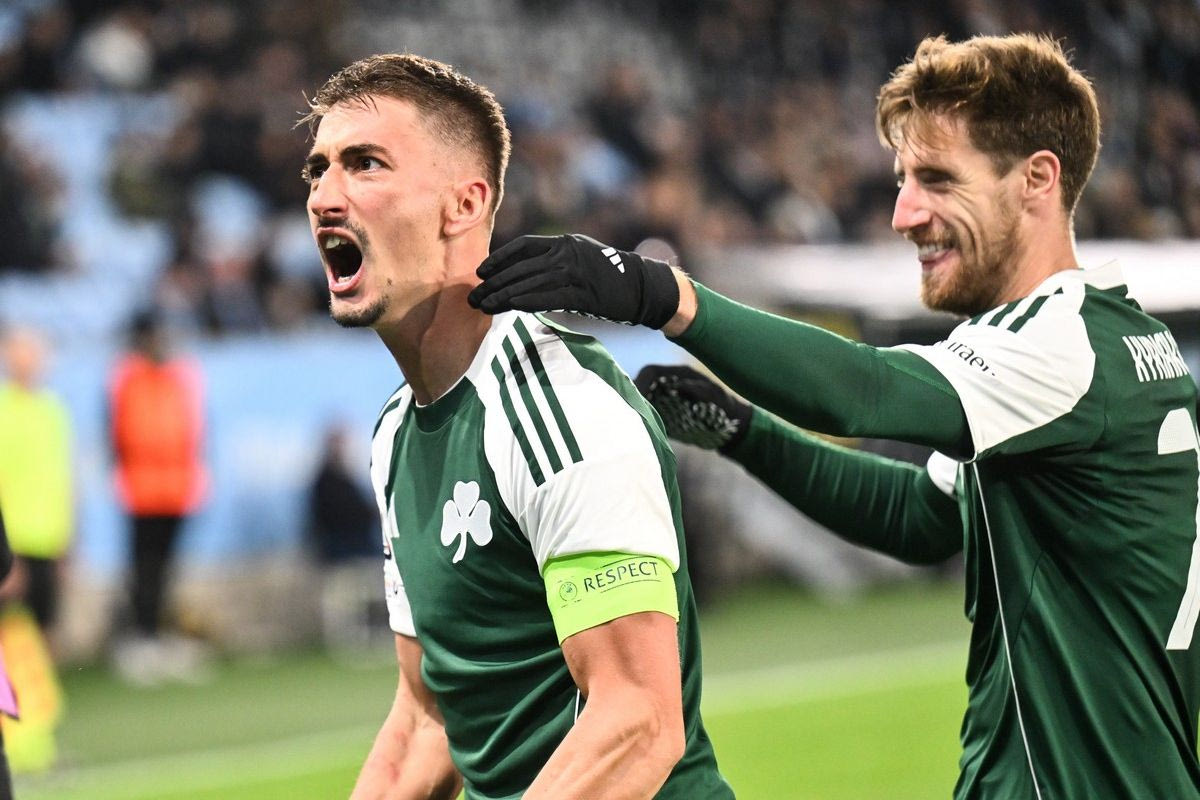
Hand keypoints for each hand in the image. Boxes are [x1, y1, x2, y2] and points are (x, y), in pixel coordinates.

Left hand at [468, 234, 680, 328]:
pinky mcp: (582, 294)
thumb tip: (526, 275)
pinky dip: (523, 302)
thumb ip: (557, 261)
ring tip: (482, 306)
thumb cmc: (612, 276)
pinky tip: (508, 308)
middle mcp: (567, 253)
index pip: (524, 247)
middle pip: (521, 267)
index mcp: (565, 242)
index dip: (499, 258)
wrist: (643, 287)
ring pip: (528, 283)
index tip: (480, 272)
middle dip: (494, 282)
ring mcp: (575, 272)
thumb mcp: (583, 258)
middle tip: (473, 296)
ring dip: (502, 296)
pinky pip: (545, 297)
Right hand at [635, 365, 751, 452]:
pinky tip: (640, 430)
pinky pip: (650, 414)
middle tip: (626, 411)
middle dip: (632, 396)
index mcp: (680, 375)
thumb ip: (699, 389)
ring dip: (636, 408)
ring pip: (644, 399)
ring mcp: (668, 399)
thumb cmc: (726, 407)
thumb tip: (680, 386)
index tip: (635, 397)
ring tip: (629, 422)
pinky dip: (644, 420)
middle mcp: (670, 384)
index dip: (640, 382)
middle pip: (643, 385)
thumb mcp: (715, 396)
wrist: (734, 426)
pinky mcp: (668, 414)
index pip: (651, 372)